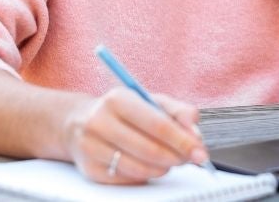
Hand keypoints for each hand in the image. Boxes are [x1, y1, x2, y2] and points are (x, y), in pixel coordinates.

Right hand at [62, 87, 207, 183]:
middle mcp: (100, 122)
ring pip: (139, 168)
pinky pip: (127, 179)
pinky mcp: (90, 169)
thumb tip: (195, 131)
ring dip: (163, 168)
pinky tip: (148, 165)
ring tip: (169, 161)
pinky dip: (145, 175)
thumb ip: (178, 111)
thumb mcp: (150, 101)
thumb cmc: (122, 111)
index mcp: (118, 99)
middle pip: (149, 149)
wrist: (78, 122)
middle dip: (176, 157)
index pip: (157, 125)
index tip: (200, 150)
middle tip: (189, 158)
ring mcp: (91, 147)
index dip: (183, 141)